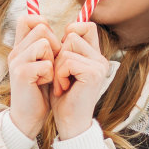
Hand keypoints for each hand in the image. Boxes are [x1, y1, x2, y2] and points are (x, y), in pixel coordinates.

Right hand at [7, 12, 60, 136]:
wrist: (28, 118)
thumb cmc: (40, 92)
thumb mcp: (44, 66)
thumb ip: (49, 49)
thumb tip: (68, 31)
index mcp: (20, 48)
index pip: (27, 19)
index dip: (42, 22)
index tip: (52, 40)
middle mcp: (16, 51)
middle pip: (41, 28)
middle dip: (54, 44)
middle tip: (52, 64)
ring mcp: (17, 61)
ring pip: (44, 43)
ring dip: (52, 60)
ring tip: (48, 75)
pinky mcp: (21, 74)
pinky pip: (46, 64)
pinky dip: (50, 75)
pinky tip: (43, 85)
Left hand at [50, 21, 103, 137]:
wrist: (69, 123)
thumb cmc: (63, 98)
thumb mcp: (60, 69)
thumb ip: (62, 49)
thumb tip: (49, 25)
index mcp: (94, 56)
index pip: (86, 26)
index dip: (71, 30)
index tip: (61, 51)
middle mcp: (100, 58)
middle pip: (72, 34)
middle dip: (58, 55)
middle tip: (61, 77)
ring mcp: (99, 65)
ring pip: (68, 47)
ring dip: (58, 67)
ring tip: (63, 84)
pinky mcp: (94, 73)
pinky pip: (68, 60)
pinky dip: (60, 75)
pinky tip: (64, 89)